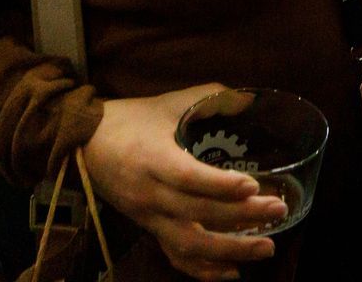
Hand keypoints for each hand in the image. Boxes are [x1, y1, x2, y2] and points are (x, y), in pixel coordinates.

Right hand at [82, 84, 288, 280]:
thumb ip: (210, 97)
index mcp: (153, 159)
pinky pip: (174, 256)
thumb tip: (249, 98)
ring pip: (188, 243)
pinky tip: (232, 272)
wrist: (82, 143)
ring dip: (229, 250)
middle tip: (278, 210)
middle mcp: (150, 194)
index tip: (253, 186)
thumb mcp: (168, 102)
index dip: (221, 186)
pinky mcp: (147, 227)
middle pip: (197, 214)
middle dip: (241, 217)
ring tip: (266, 247)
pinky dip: (203, 269)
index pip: (189, 178)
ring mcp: (148, 216)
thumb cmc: (130, 119)